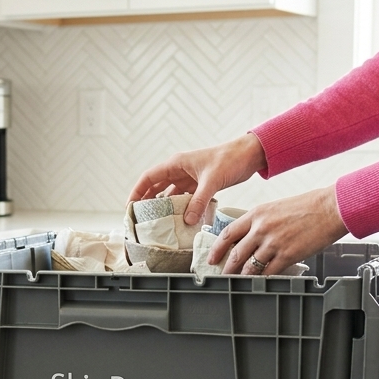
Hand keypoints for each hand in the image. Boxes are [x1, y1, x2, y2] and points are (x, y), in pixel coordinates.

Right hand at [128, 133, 266, 225]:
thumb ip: (199, 201)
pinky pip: (184, 198)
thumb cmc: (230, 159)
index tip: (129, 207)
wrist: (249, 155)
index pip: (148, 178)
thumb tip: (187, 220)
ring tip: (156, 223)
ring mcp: (188, 178)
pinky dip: (180, 208)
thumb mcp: (212, 181)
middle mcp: (179, 170)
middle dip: (146, 202)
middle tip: (140, 219)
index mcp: (176, 164)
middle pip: (155, 187)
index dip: (137, 192)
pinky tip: (178, 220)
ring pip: (169, 194)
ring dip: (163, 206)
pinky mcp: (199, 185)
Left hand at [209, 185, 348, 274]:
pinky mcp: (287, 256)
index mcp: (256, 214)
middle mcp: (261, 229)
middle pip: (235, 253)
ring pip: (249, 266)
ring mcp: (273, 243)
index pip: (228, 234)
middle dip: (226, 268)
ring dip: (242, 276)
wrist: (330, 208)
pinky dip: (262, 279)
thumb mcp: (275, 208)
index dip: (216, 249)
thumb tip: (250, 237)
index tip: (212, 258)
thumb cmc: (307, 206)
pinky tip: (259, 282)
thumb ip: (260, 222)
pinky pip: (268, 272)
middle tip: (223, 275)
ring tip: (239, 281)